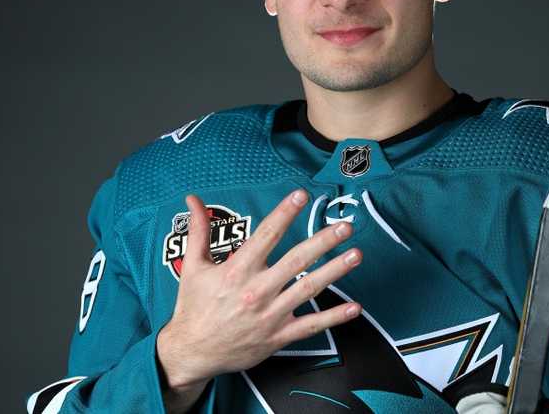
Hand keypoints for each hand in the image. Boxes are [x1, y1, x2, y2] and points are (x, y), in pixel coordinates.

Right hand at [156, 189, 361, 402]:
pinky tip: (354, 307)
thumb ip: (198, 231)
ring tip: (356, 254)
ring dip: (334, 271)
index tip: (301, 195)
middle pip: (296, 261)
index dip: (284, 213)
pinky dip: (333, 317)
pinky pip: (311, 326)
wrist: (192, 352)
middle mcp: (257, 291)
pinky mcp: (278, 336)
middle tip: (345, 226)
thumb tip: (193, 199)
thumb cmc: (193, 307)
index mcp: (237, 271)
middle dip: (323, 242)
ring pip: (308, 289)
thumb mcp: (192, 267)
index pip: (266, 236)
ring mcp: (270, 315)